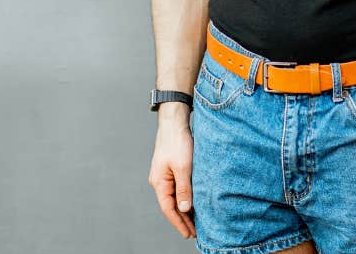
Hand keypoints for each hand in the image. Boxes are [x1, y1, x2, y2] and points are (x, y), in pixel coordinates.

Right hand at [148, 108, 195, 238]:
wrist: (174, 122)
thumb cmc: (177, 142)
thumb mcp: (184, 167)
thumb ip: (184, 188)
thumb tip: (185, 208)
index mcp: (159, 183)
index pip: (169, 209)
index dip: (179, 223)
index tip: (188, 234)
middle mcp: (160, 181)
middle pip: (171, 205)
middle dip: (182, 220)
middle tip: (194, 232)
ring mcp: (165, 175)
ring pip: (175, 197)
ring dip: (185, 210)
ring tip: (196, 221)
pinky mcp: (171, 169)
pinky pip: (178, 188)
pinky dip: (185, 197)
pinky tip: (193, 201)